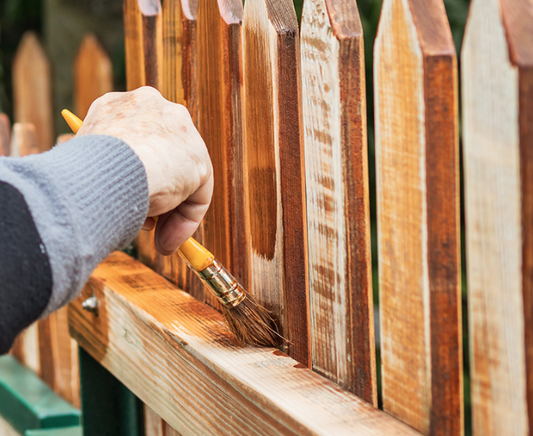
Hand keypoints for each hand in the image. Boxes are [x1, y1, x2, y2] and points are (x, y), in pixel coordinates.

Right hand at [78, 86, 212, 254]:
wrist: (107, 170)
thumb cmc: (82, 172)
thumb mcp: (83, 165)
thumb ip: (101, 171)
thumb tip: (110, 198)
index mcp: (120, 105)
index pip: (135, 141)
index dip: (131, 176)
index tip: (127, 202)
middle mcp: (153, 107)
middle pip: (160, 155)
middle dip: (153, 193)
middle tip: (144, 224)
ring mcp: (178, 129)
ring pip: (179, 174)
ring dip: (168, 210)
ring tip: (153, 236)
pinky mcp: (198, 156)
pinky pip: (197, 192)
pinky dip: (185, 219)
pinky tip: (167, 240)